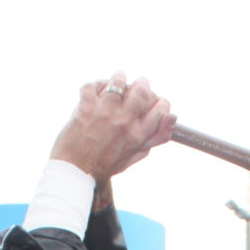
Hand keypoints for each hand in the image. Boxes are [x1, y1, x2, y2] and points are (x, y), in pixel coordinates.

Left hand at [51, 75, 175, 183]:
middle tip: (140, 84)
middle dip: (143, 84)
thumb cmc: (105, 166)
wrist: (76, 172)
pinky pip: (93, 85)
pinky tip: (97, 90)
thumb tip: (172, 120)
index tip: (157, 102)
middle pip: (142, 90)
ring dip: (120, 78)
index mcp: (138, 135)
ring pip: (119, 81)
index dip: (161, 103)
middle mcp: (124, 121)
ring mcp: (105, 112)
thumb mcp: (134, 155)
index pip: (161, 110)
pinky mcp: (86, 106)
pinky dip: (96, 84)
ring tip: (118, 80)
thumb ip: (154, 138)